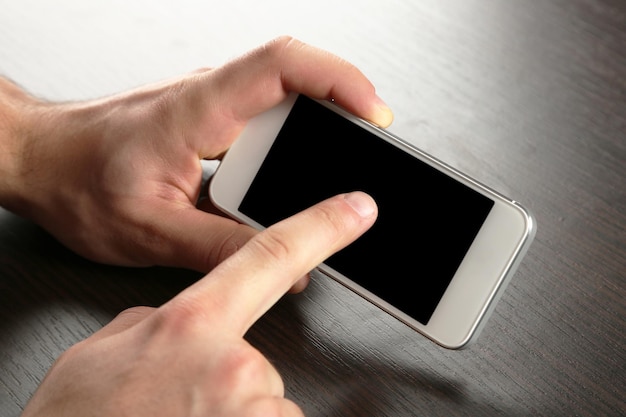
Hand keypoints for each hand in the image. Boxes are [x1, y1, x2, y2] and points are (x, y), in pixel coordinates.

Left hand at [1, 36, 392, 276]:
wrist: (41, 161)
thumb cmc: (77, 181)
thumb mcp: (152, 231)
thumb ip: (224, 248)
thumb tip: (284, 265)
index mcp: (196, 110)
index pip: (283, 66)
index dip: (339, 80)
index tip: (373, 112)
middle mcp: (210, 98)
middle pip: (297, 80)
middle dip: (343, 109)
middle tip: (367, 153)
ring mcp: (213, 108)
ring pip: (284, 101)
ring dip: (319, 129)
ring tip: (335, 173)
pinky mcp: (212, 124)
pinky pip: (265, 122)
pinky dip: (294, 143)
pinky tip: (296, 178)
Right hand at [20, 191, 377, 416]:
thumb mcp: (104, 354)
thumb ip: (156, 322)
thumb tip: (179, 320)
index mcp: (192, 325)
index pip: (271, 256)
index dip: (321, 227)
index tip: (357, 209)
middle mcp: (233, 366)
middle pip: (255, 355)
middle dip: (224, 372)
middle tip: (177, 396)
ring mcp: (255, 409)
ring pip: (259, 397)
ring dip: (227, 408)